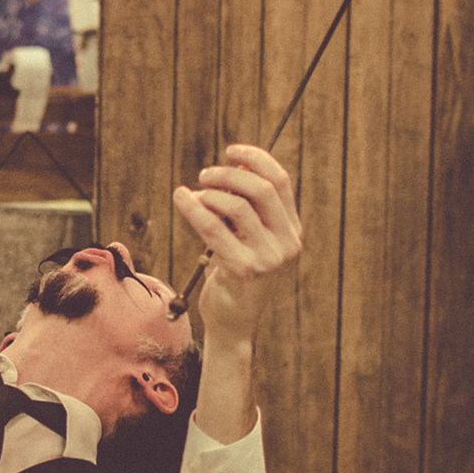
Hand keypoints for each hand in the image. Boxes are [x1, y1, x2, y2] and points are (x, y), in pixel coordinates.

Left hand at [174, 144, 301, 345]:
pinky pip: (215, 229)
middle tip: (204, 175)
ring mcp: (268, 258)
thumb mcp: (246, 238)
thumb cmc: (234, 275)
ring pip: (238, 206)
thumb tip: (233, 165)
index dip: (256, 159)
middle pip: (261, 189)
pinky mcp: (244, 270)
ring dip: (211, 193)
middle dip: (229, 175)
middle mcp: (287, 243)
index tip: (231, 150)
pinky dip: (195, 209)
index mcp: (292, 230)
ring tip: (192, 193)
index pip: (281, 182)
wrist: (232, 322)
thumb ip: (245, 207)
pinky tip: (182, 200)